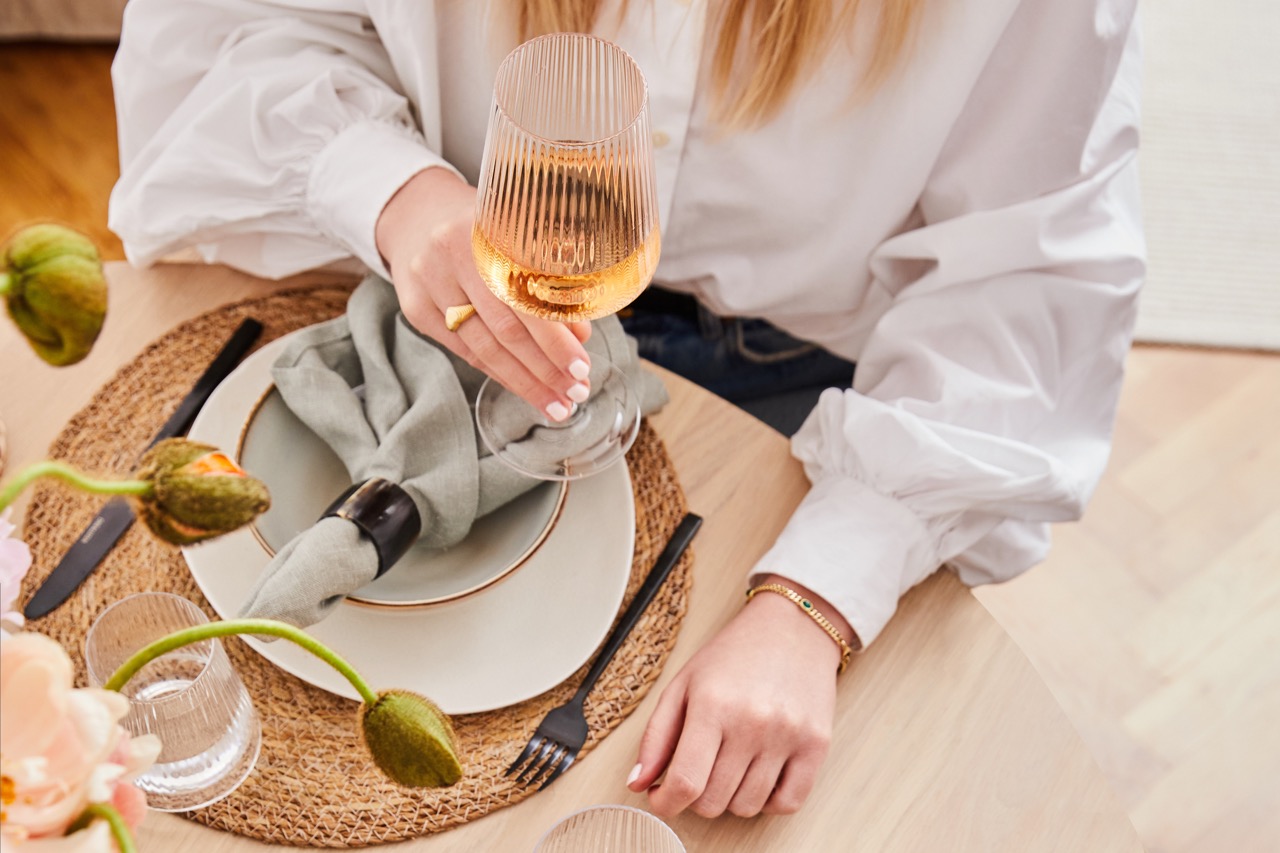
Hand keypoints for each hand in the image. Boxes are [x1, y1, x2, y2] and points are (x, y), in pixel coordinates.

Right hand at [374, 167, 592, 420]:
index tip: (582, 367)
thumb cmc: (484, 230)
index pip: (527, 298)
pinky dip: (497, 372)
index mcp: (487, 230)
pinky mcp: (415, 307)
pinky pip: (463, 350)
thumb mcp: (520, 236)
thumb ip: (551, 279)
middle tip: (576, 393)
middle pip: (505, 329)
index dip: (555, 339)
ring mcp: (428, 282)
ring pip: (483, 347)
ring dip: (524, 381)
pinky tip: (523, 387)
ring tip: (556, 402)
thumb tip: (581, 335)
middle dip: (545, 369)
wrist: (419, 214)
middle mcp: (451, 254)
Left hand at [628, 576, 849, 817]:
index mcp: (713, 705)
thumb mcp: (684, 684)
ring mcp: (788, 736)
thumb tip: (638, 783)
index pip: (685, 782)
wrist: (792, 628)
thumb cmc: (735, 655)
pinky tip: (758, 778)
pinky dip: (767, 802)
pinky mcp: (817, 745)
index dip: (665, 802)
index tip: (662, 798)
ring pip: (747, 807)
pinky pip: (788, 803)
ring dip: (730, 798)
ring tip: (729, 768)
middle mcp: (752, 722)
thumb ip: (656, 736)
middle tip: (698, 772)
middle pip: (713, 800)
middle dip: (695, 796)